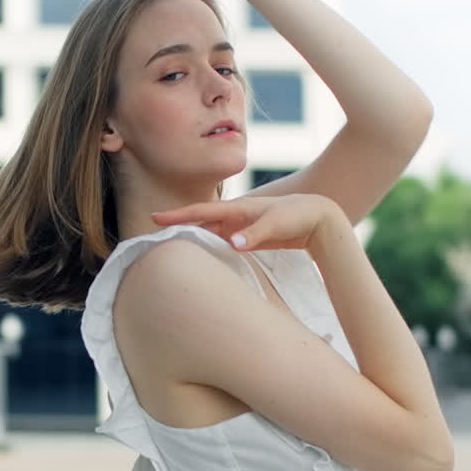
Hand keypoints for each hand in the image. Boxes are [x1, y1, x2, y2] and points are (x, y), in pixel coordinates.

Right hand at [151, 194, 345, 251]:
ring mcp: (239, 228)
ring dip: (192, 241)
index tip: (154, 219)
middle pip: (199, 224)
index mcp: (237, 209)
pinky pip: (221, 244)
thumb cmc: (297, 215)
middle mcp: (234, 217)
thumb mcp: (276, 224)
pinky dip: (209, 250)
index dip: (177, 216)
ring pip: (209, 235)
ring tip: (171, 252)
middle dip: (177, 229)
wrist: (317, 217)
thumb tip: (231, 243)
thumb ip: (254, 234)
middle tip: (153, 240)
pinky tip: (201, 261)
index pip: (201, 212)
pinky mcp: (247, 239)